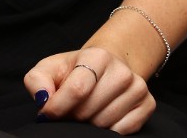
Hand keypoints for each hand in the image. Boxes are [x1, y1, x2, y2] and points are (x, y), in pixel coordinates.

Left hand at [25, 47, 154, 133]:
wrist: (105, 66)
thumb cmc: (74, 70)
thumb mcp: (50, 68)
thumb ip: (38, 81)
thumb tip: (43, 99)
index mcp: (96, 56)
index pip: (77, 89)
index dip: (58, 107)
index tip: (48, 113)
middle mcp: (121, 71)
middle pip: (89, 110)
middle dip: (72, 116)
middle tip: (68, 110)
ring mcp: (138, 88)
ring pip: (105, 123)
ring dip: (88, 124)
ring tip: (84, 111)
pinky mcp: (148, 104)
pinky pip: (123, 130)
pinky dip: (108, 130)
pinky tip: (101, 116)